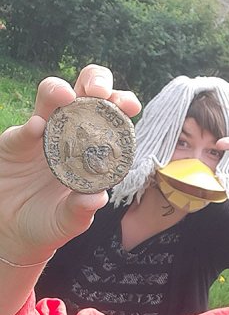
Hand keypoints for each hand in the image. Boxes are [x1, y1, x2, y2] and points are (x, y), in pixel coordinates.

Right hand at [0, 65, 139, 264]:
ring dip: (59, 90)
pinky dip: (31, 125)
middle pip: (85, 92)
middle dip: (96, 81)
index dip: (122, 105)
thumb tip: (97, 198)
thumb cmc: (48, 223)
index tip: (130, 106)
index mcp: (93, 148)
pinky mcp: (15, 142)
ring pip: (51, 97)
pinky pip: (22, 129)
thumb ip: (81, 210)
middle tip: (99, 91)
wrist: (11, 233)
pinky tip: (37, 128)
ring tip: (67, 96)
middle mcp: (69, 133)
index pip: (112, 118)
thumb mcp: (68, 222)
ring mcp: (41, 134)